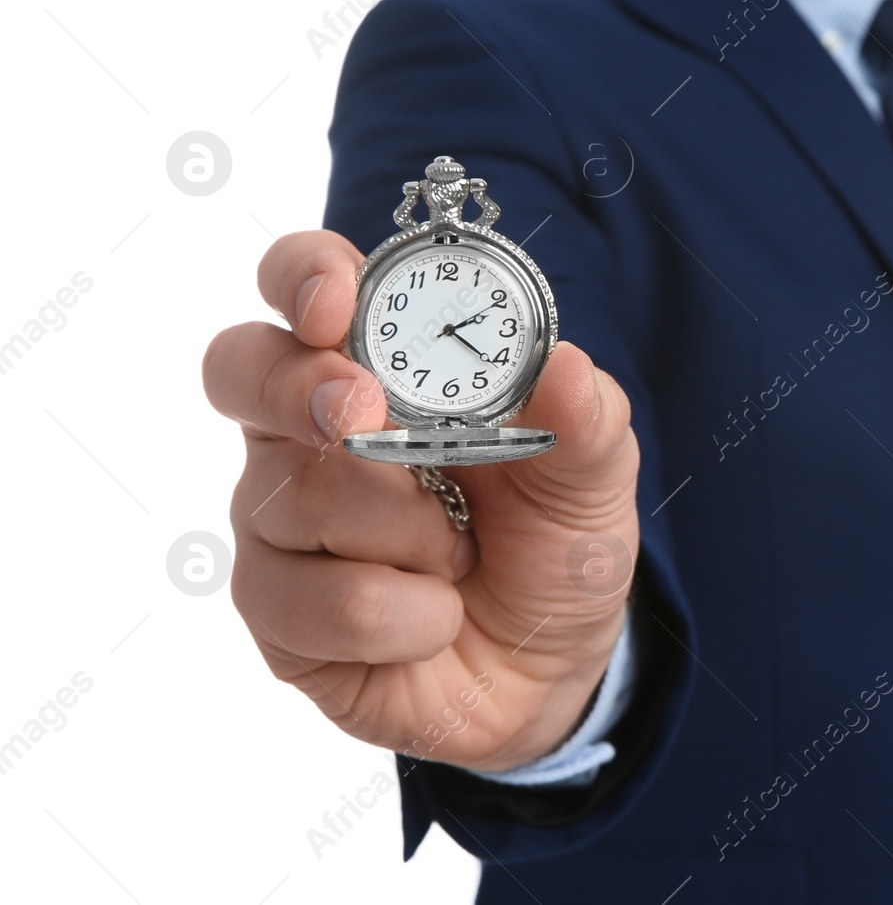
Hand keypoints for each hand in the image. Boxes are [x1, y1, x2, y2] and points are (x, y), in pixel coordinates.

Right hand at [203, 230, 639, 771]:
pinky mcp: (276, 613)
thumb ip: (585, 419)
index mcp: (379, 366)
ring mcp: (279, 521)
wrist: (550, 670)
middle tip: (365, 418)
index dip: (303, 278)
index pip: (305, 287)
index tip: (336, 304)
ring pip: (300, 497)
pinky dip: (404, 615)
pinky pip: (319, 603)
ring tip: (460, 554)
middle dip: (301, 389)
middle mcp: (306, 432)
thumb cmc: (553, 546)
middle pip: (242, 370)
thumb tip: (564, 365)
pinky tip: (433, 618)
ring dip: (411, 534)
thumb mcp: (593, 479)